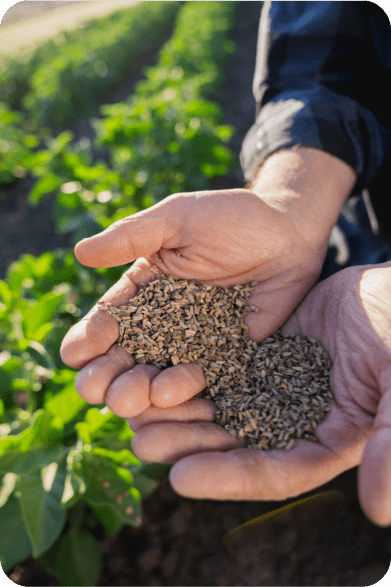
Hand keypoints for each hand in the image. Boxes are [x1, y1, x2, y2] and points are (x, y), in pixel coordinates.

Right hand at [60, 179, 328, 404]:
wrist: (287, 230)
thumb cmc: (230, 217)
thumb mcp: (176, 218)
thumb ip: (131, 236)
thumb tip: (80, 251)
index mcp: (142, 292)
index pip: (107, 321)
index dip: (89, 339)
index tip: (78, 352)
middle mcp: (163, 324)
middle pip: (126, 358)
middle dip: (107, 376)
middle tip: (97, 389)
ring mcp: (196, 343)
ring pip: (160, 375)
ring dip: (140, 390)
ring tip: (130, 400)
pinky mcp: (229, 355)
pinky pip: (206, 378)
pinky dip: (188, 390)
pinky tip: (172, 397)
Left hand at [127, 262, 390, 527]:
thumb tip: (379, 511)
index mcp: (327, 442)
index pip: (274, 472)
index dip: (228, 478)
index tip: (180, 478)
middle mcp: (295, 420)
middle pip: (236, 441)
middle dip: (189, 444)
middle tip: (142, 442)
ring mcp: (276, 386)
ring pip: (222, 403)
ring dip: (180, 409)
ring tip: (134, 408)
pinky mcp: (265, 353)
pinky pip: (223, 363)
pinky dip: (193, 368)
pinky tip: (157, 367)